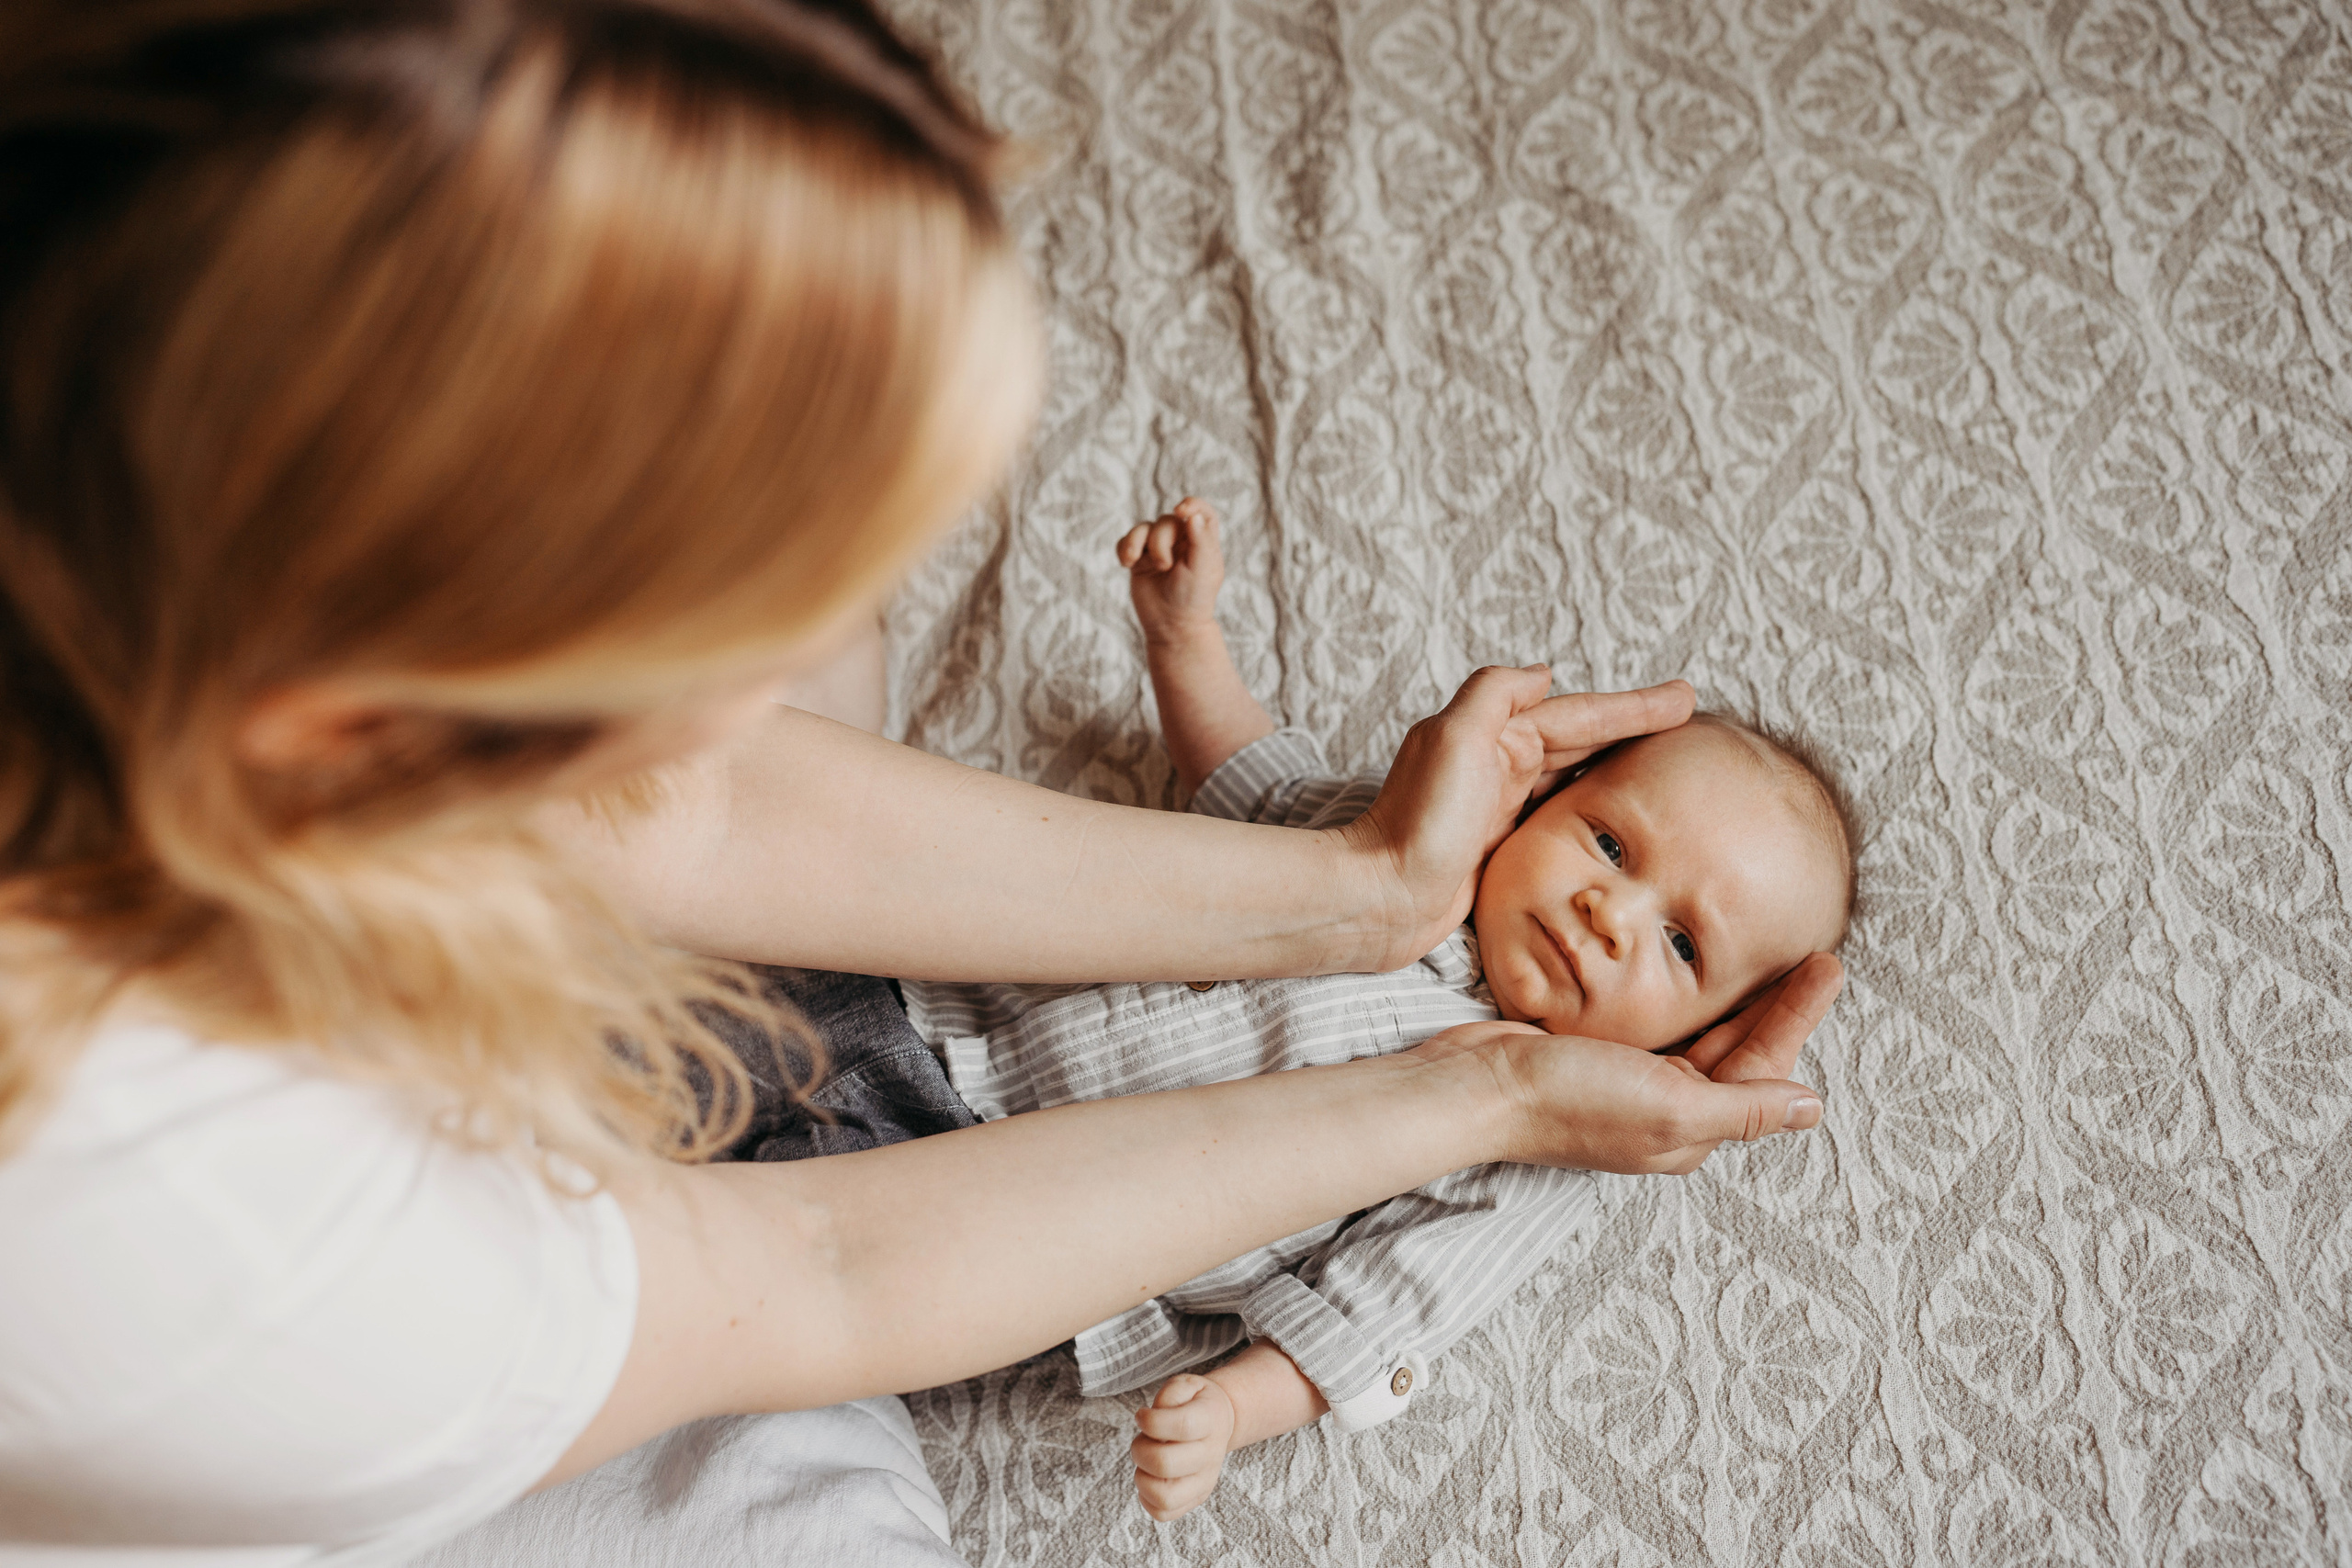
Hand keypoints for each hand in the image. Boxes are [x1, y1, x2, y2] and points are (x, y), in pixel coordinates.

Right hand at [1117, 497, 1223, 643]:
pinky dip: (1124, 548)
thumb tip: (1193, 515)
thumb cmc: (1194, 599)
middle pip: (1167, 521)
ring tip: (1136, 563)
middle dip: (1161, 541)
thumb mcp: (1203, 569)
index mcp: (1202, 541)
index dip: (1192, 504)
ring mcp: (1157, 549)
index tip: (1181, 510)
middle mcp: (1181, 542)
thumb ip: (1201, 540)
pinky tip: (1127, 563)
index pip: (1201, 512)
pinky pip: (1126, 541)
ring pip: (1144, 528)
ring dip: (1138, 542)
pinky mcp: (1139, 560)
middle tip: (1164, 566)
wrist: (1172, 626)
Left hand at [1130, 1372, 1237, 1520]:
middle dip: (1140, 1449)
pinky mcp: (1195, 1498)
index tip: (1141, 1415)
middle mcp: (1211, 1455)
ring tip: (1146, 1461)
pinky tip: (1150, 1475)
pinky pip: (1163, 1512)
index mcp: (1210, 1420)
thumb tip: (1153, 1419)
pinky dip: (1146, 1497)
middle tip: (1142, 1439)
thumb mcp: (1186, 1384)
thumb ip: (1169, 1395)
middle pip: (1165, 1464)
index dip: (1152, 1421)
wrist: (1219, 1422)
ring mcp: (1205, 1481)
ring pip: (1164, 1497)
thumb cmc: (1195, 1403)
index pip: (1182, 1426)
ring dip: (1142, 1477)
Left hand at [1337, 670, 1695, 966]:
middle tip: (1691, 721)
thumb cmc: (1418, 822)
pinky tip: (1616, 819)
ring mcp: (1498, 810)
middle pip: (1581, 741)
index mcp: (1493, 736)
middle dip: (1633, 729)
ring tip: (1666, 764)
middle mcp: (1496, 766)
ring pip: (1573, 778)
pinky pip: (1559, 820)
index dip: (1633, 707)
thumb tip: (1542, 673)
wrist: (1381, 898)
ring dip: (1617, 766)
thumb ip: (1495, 694)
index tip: (1686, 698)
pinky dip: (1591, 810)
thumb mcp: (1454, 737)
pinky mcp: (1500, 852)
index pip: (1579, 714)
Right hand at [1409, 955, 1837, 1172]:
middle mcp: (1665, 1108)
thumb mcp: (1672, 1105)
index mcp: (1690, 1129)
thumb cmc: (1568, 1101)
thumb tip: (1812, 1109)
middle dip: (1778, 1006)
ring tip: (1769, 957)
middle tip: (1814, 953)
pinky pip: (1659, 1024)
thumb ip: (1744, 1106)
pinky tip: (1688, 968)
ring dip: (1736, 999)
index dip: (1798, 1017)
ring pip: (1702, 1035)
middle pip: (1739, 1050)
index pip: (1764, 1068)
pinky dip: (1684, 995)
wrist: (1475, 1087)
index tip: (1828, 966)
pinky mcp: (1595, 1054)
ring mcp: (1629, 1082)